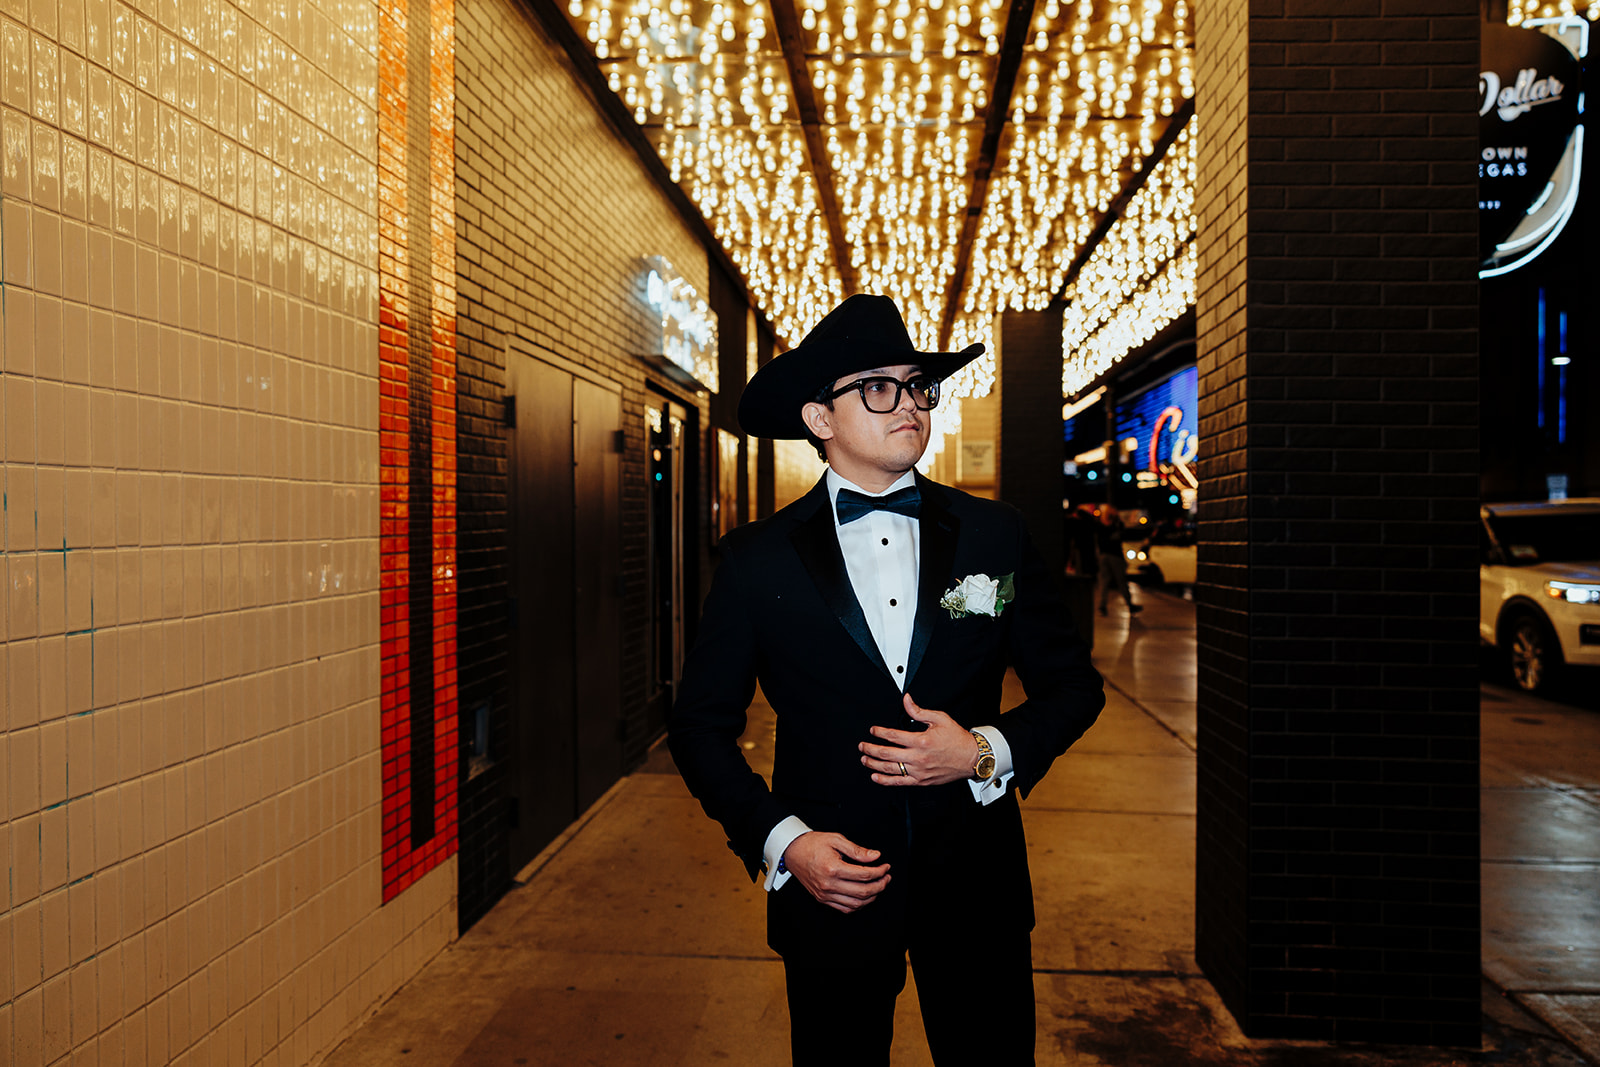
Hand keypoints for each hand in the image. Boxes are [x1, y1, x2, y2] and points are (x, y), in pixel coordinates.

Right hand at [782, 832, 891, 913]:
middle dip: (880, 885)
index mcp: (833, 868)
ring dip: (871, 897)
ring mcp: (825, 894)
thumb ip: (857, 850)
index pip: (864, 875)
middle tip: (886, 877)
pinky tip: (863, 896)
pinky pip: (844, 908)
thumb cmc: (812, 844)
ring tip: (878, 886)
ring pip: (855, 904)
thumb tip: (875, 856)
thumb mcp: (836, 840)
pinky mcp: (822, 898)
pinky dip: (858, 905)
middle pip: (863, 892)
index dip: (879, 872)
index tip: (885, 867)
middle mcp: (828, 884)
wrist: (792, 851)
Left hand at [858, 693, 980, 787]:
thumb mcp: (939, 718)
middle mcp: (918, 757)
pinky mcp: (921, 781)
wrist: (971, 758)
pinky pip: (899, 782)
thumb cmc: (957, 739)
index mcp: (921, 741)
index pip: (893, 736)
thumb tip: (906, 700)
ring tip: (864, 760)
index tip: (873, 730)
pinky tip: (876, 777)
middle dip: (871, 749)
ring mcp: (918, 771)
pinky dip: (885, 781)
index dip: (880, 732)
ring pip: (890, 769)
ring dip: (874, 764)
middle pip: (887, 753)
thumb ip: (919, 711)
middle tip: (862, 745)